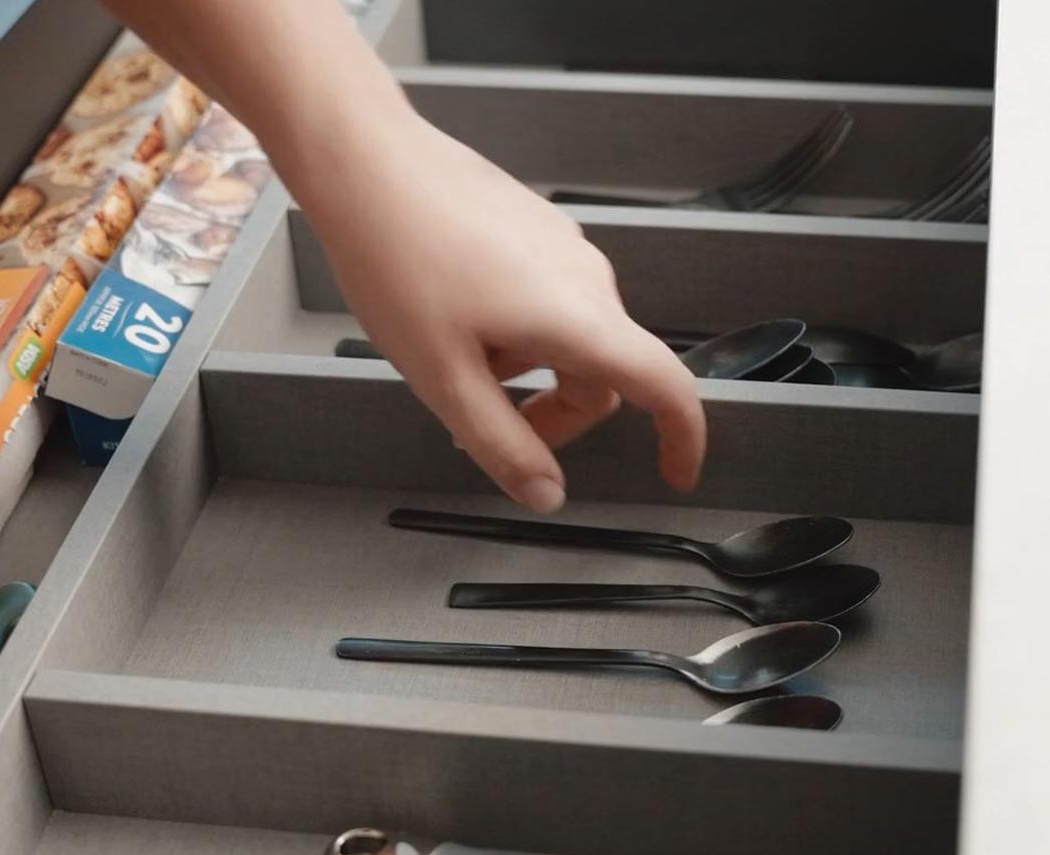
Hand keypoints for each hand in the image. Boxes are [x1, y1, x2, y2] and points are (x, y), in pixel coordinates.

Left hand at [296, 114, 704, 512]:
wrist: (367, 165)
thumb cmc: (398, 257)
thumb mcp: (444, 379)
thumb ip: (503, 445)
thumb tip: (546, 494)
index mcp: (579, 320)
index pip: (667, 388)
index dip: (682, 439)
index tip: (675, 473)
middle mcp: (587, 279)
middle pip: (602, 376)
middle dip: (556, 418)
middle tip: (486, 434)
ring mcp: (563, 249)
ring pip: (570, 341)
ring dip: (529, 375)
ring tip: (454, 366)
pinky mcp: (536, 231)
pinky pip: (548, 302)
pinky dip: (518, 335)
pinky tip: (456, 324)